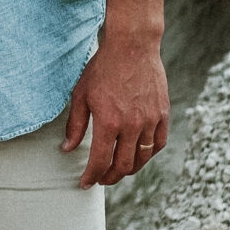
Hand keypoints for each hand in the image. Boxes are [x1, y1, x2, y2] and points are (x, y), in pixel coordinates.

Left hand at [62, 24, 169, 188]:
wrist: (132, 46)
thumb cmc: (103, 68)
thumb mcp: (81, 95)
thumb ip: (76, 125)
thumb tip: (67, 148)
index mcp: (108, 122)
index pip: (100, 161)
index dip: (92, 176)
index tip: (85, 183)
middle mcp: (131, 125)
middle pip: (123, 166)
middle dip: (110, 178)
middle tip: (101, 179)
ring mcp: (150, 120)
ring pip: (142, 158)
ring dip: (128, 169)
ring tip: (118, 170)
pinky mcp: (162, 114)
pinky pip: (158, 144)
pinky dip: (147, 154)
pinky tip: (138, 155)